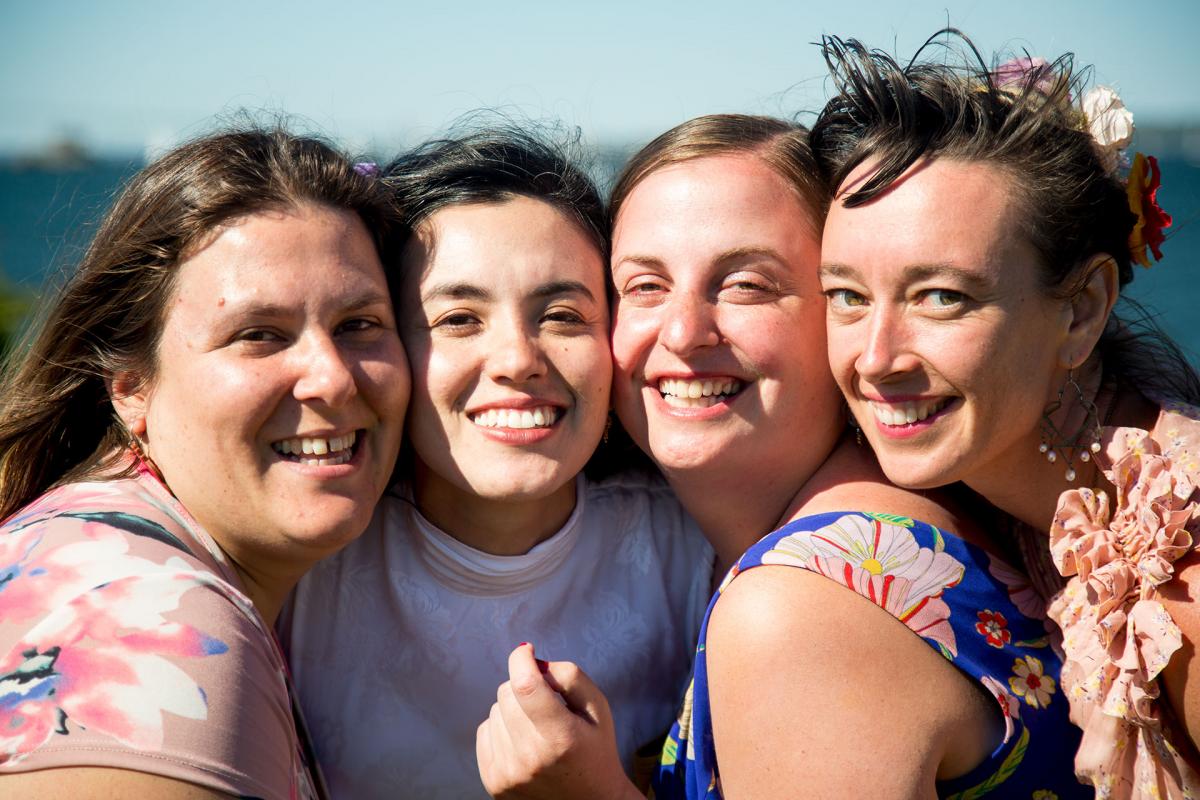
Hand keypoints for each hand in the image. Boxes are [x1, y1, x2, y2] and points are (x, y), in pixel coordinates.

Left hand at [476, 643, 642, 798]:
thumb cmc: (596, 750)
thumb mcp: (598, 707)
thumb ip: (569, 676)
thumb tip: (532, 661)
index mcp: (561, 737)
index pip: (525, 685)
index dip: (521, 659)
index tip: (526, 650)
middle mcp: (530, 757)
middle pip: (507, 693)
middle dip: (524, 686)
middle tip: (547, 704)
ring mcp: (508, 773)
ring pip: (494, 710)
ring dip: (513, 710)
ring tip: (538, 729)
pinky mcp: (493, 782)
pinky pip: (484, 730)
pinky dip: (501, 728)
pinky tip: (523, 742)